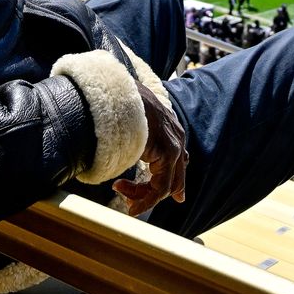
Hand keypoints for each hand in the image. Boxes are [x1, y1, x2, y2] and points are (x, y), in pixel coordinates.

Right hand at [112, 75, 186, 215]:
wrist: (116, 90)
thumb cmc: (116, 104)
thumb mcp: (131, 119)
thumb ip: (139, 136)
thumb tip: (125, 148)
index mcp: (170, 129)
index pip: (173, 164)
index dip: (158, 184)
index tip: (138, 193)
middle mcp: (177, 138)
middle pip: (171, 178)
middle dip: (148, 192)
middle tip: (127, 200)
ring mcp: (174, 144)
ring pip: (164, 186)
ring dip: (142, 197)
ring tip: (122, 196)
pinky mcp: (168, 151)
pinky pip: (160, 187)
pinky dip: (145, 199)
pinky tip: (129, 203)